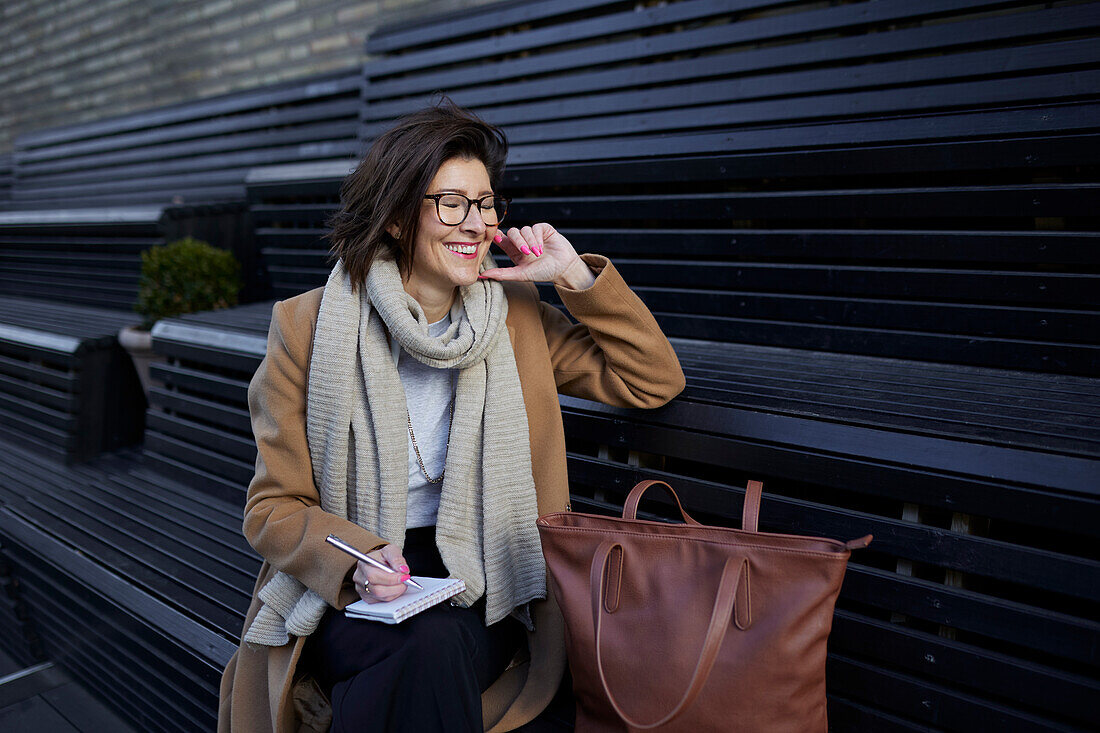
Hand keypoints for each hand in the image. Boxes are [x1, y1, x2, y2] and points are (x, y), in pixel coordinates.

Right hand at [352, 544, 410, 603]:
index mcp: (363, 565)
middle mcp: (360, 578)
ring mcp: (362, 589)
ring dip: (396, 591)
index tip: (404, 577)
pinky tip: (395, 587)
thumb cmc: (382, 557)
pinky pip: (382, 601)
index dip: (391, 579)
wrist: (378, 562)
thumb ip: (396, 558)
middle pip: (377, 590)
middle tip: (406, 581)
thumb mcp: (390, 550)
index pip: (374, 576)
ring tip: (401, 583)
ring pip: (381, 597)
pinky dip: (392, 595)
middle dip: (396, 587)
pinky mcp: (367, 597)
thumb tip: (402, 569)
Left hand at [480, 223, 594, 288]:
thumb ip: (502, 274)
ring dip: (530, 242)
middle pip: (512, 232)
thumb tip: (481, 276)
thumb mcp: (521, 274)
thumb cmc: (543, 273)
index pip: (501, 239)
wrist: (564, 269)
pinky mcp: (543, 229)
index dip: (496, 236)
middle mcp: (522, 240)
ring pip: (524, 230)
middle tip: (526, 253)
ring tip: (537, 254)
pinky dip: (537, 237)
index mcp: (514, 250)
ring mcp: (532, 234)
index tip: (495, 237)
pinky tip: (542, 248)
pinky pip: (535, 228)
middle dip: (518, 242)